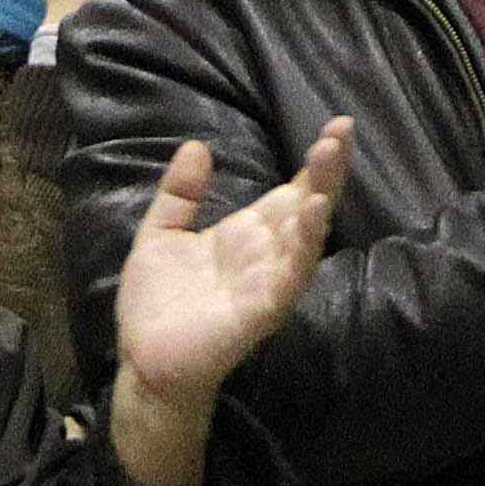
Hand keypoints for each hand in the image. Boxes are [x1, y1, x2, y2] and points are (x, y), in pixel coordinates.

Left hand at [110, 123, 351, 407]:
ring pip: (304, 239)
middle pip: (306, 207)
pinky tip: (310, 220)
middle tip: (340, 132)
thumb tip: (196, 146)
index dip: (315, 163)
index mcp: (247, 233)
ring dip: (319, 202)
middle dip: (326, 172)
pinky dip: (301, 250)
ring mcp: (267, 283)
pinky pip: (287, 279)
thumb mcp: (161, 234)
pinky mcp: (259, 312)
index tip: (337, 125)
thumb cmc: (158, 301)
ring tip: (329, 161)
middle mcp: (266, 255)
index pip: (292, 191)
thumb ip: (180, 194)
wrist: (144, 360)